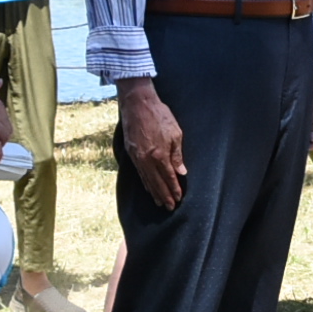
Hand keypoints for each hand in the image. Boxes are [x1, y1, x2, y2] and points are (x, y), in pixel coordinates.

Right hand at [117, 79, 187, 209]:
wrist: (137, 103)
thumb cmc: (159, 115)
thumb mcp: (175, 133)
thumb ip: (177, 155)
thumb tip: (182, 172)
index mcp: (159, 155)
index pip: (169, 177)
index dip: (174, 189)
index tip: (178, 199)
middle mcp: (147, 159)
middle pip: (157, 183)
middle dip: (164, 196)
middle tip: (169, 208)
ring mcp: (137, 157)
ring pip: (147, 180)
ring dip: (154, 192)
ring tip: (159, 202)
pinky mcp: (131, 153)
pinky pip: (139, 172)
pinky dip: (144, 182)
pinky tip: (147, 188)